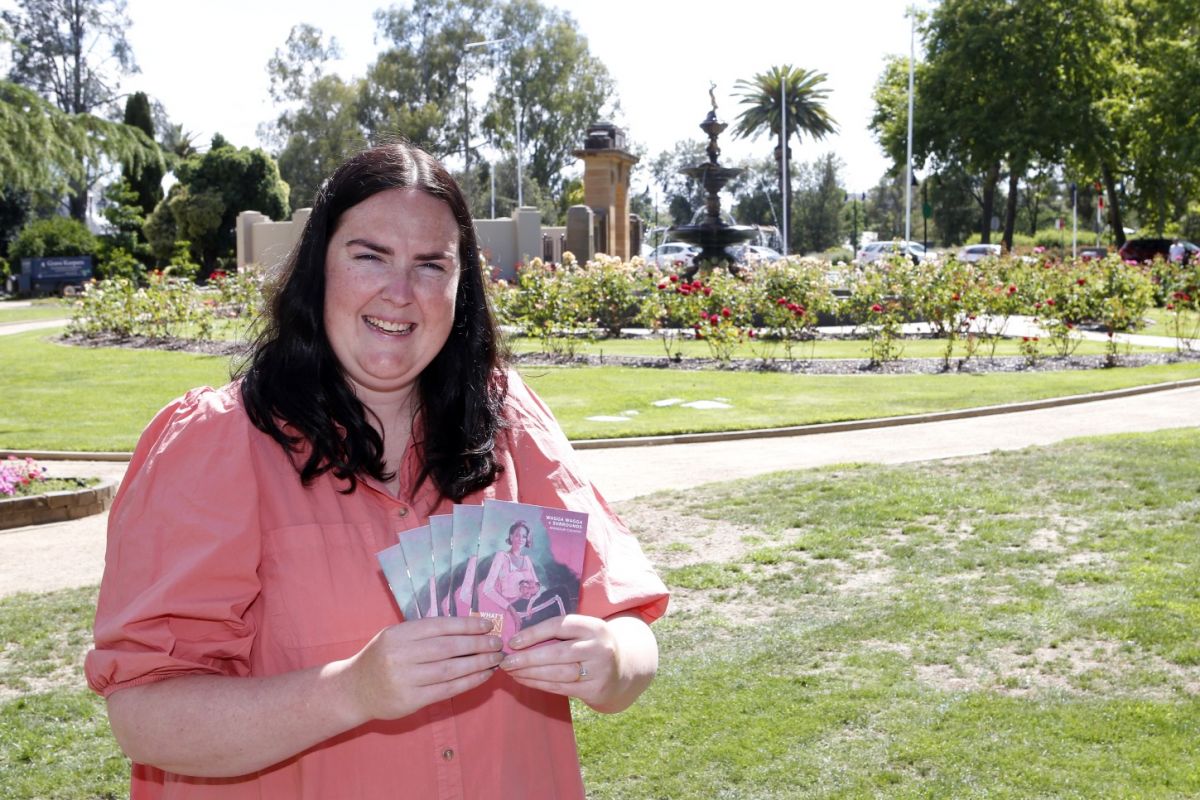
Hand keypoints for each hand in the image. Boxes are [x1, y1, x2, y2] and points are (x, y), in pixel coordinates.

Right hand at [339, 616, 503, 723]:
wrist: (354, 690)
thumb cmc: (381, 658)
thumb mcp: (395, 636)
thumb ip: (424, 632)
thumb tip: (468, 628)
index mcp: (398, 634)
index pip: (439, 626)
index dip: (467, 625)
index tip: (488, 625)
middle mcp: (401, 655)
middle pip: (448, 647)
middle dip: (478, 644)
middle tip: (498, 643)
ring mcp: (405, 679)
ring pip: (451, 669)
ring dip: (478, 663)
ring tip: (495, 659)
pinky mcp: (411, 700)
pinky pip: (447, 689)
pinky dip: (469, 682)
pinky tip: (483, 676)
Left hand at [497, 614, 619, 706]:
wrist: (623, 670)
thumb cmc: (591, 645)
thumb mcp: (584, 631)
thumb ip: (559, 632)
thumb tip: (518, 638)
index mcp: (593, 626)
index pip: (559, 626)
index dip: (534, 633)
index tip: (512, 641)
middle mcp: (599, 647)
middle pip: (557, 653)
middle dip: (527, 658)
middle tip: (505, 661)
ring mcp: (599, 670)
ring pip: (557, 673)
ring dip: (530, 674)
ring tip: (511, 672)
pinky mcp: (595, 690)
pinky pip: (560, 688)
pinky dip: (539, 684)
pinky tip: (524, 680)